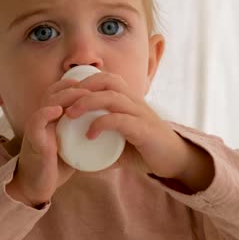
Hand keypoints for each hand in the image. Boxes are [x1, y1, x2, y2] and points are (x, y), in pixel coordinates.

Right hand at [6, 79, 89, 206]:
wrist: (37, 186)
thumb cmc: (55, 165)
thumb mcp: (70, 144)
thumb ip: (81, 132)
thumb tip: (108, 126)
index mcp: (49, 117)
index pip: (59, 91)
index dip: (74, 85)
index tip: (94, 88)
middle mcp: (41, 119)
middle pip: (55, 92)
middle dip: (74, 87)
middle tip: (93, 90)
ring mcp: (36, 129)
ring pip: (47, 102)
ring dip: (65, 96)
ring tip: (82, 95)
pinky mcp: (33, 141)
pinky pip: (36, 122)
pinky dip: (45, 114)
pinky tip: (58, 111)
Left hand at [64, 72, 213, 189]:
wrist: (175, 160)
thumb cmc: (144, 149)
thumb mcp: (118, 142)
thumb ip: (100, 142)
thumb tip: (74, 153)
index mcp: (128, 100)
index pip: (104, 78)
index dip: (83, 82)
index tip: (64, 97)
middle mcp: (135, 102)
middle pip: (107, 81)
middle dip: (82, 88)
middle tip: (63, 104)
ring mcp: (141, 114)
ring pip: (112, 97)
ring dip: (87, 103)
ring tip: (70, 115)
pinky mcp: (145, 130)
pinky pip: (121, 120)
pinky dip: (101, 124)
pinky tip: (89, 135)